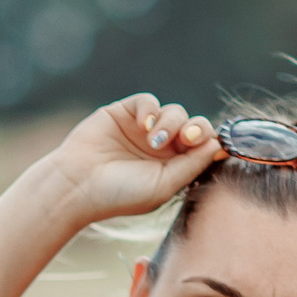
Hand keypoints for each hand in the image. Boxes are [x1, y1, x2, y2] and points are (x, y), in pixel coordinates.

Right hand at [44, 94, 223, 226]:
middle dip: (196, 128)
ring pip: (175, 112)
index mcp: (174, 169)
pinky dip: (150, 109)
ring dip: (171, 122)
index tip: (208, 145)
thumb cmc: (120, 195)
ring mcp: (144, 130)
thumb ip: (192, 165)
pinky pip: (149, 102)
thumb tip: (219, 145)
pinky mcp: (125, 113)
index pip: (202, 148)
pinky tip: (143, 125)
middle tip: (188, 137)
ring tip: (154, 140)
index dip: (209, 142)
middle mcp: (162, 149)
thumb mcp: (163, 186)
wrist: (78, 185)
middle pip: (194, 126)